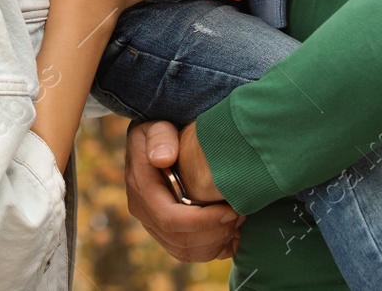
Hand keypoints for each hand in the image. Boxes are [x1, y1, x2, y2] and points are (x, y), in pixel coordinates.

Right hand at [125, 120, 242, 261]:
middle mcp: (143, 211)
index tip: (231, 210)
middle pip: (180, 241)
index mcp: (141, 188)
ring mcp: (153, 225)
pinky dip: (213, 249)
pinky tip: (230, 234)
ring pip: (185, 252)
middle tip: (240, 214)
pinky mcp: (166, 233)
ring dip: (216, 243)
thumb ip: (160, 138)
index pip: (170, 219)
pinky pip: (189, 254)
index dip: (203, 222)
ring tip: (237, 221)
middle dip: (215, 233)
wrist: (153, 143)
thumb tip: (162, 159)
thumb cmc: (159, 132)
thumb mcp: (157, 127)